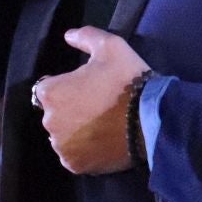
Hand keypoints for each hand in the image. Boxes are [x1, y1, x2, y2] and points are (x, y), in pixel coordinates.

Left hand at [34, 27, 148, 175]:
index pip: (48, 88)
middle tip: (97, 106)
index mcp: (51, 93)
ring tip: (101, 125)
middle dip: (70, 109)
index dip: (67, 86)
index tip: (87, 88)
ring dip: (75, 131)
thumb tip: (68, 36)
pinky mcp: (75, 166)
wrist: (152, 120)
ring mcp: (61, 146)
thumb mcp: (111, 46)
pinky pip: (73, 156)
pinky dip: (83, 151)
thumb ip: (85, 36)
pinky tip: (101, 142)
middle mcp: (49, 122)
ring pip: (63, 136)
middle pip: (55, 113)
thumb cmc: (128, 81)